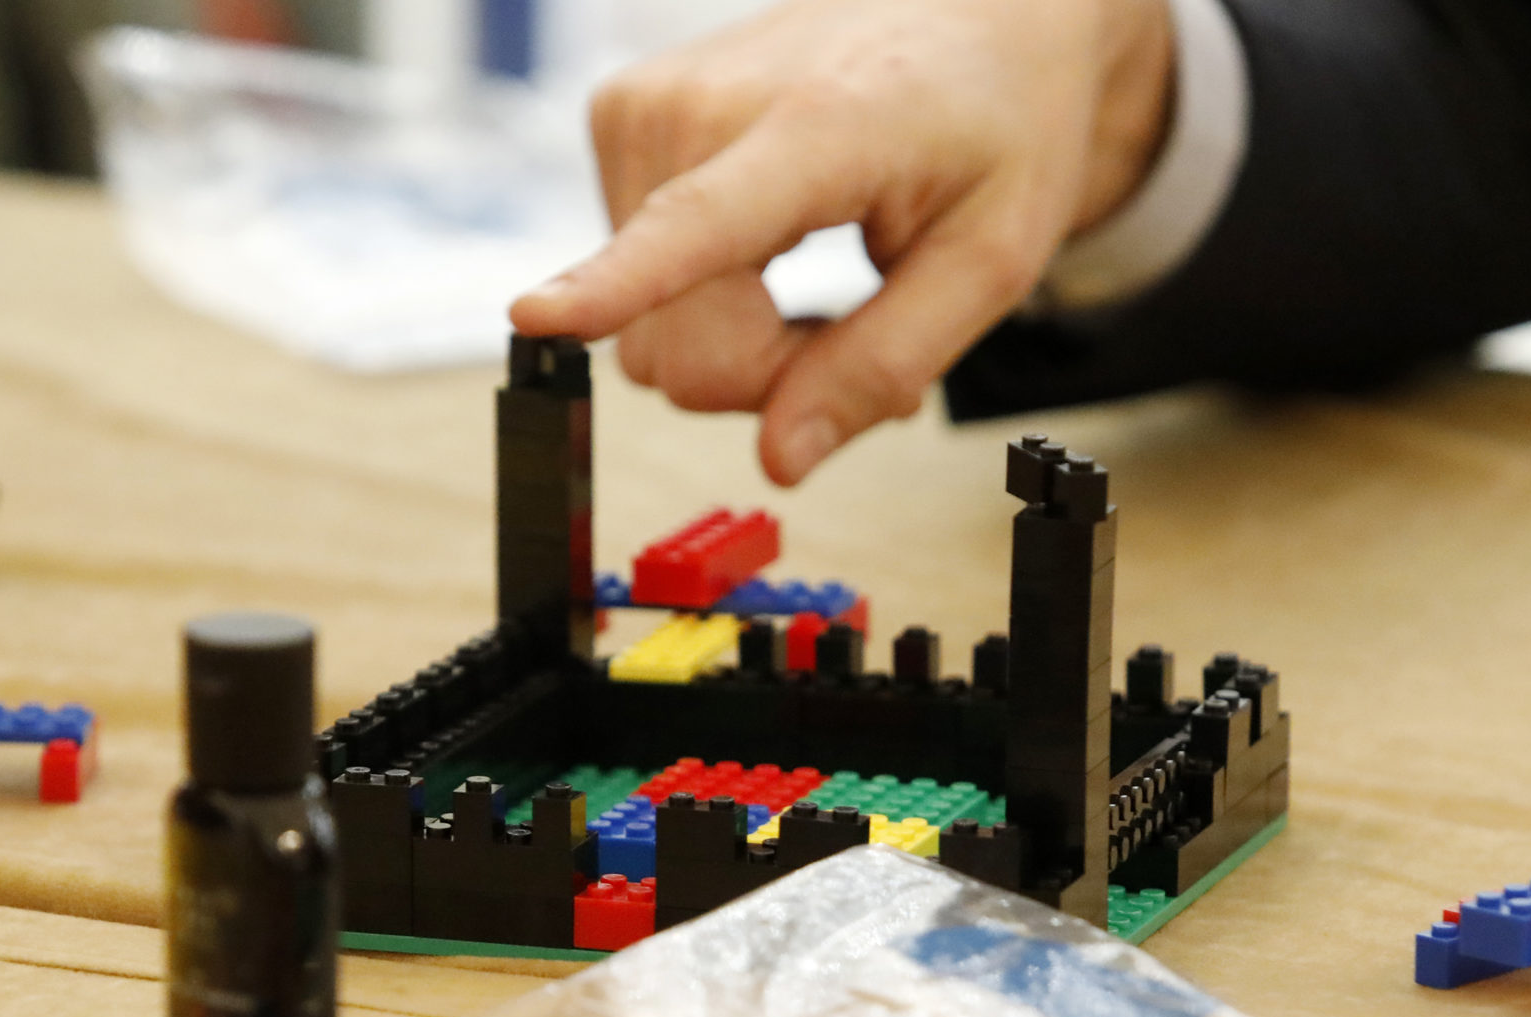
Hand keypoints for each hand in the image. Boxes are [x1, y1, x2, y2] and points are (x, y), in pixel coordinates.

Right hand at [511, 0, 1172, 485]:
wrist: (975, 16)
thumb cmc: (993, 126)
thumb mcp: (988, 264)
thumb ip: (882, 366)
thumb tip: (780, 458)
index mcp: (815, 127)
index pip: (695, 226)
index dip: (612, 288)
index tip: (537, 317)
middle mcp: (702, 103)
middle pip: (676, 345)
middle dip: (761, 372)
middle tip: (849, 324)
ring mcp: (646, 104)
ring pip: (650, 331)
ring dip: (737, 334)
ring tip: (815, 273)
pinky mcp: (620, 118)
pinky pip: (638, 281)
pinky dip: (706, 291)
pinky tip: (770, 244)